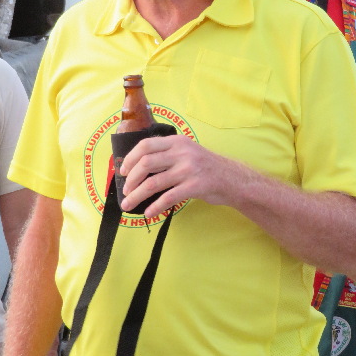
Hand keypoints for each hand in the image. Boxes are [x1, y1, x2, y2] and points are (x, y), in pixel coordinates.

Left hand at [119, 134, 240, 217]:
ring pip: (153, 183)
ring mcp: (188, 169)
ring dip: (137, 195)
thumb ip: (167, 155)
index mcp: (177, 142)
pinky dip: (155, 207)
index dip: (130, 159)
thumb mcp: (187, 153)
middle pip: (146, 163)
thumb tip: (137, 168)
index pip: (145, 145)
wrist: (232, 179)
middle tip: (126, 191)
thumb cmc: (205, 168)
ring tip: (128, 205)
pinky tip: (148, 213)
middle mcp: (182, 152)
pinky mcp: (194, 186)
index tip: (123, 171)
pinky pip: (168, 197)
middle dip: (131, 179)